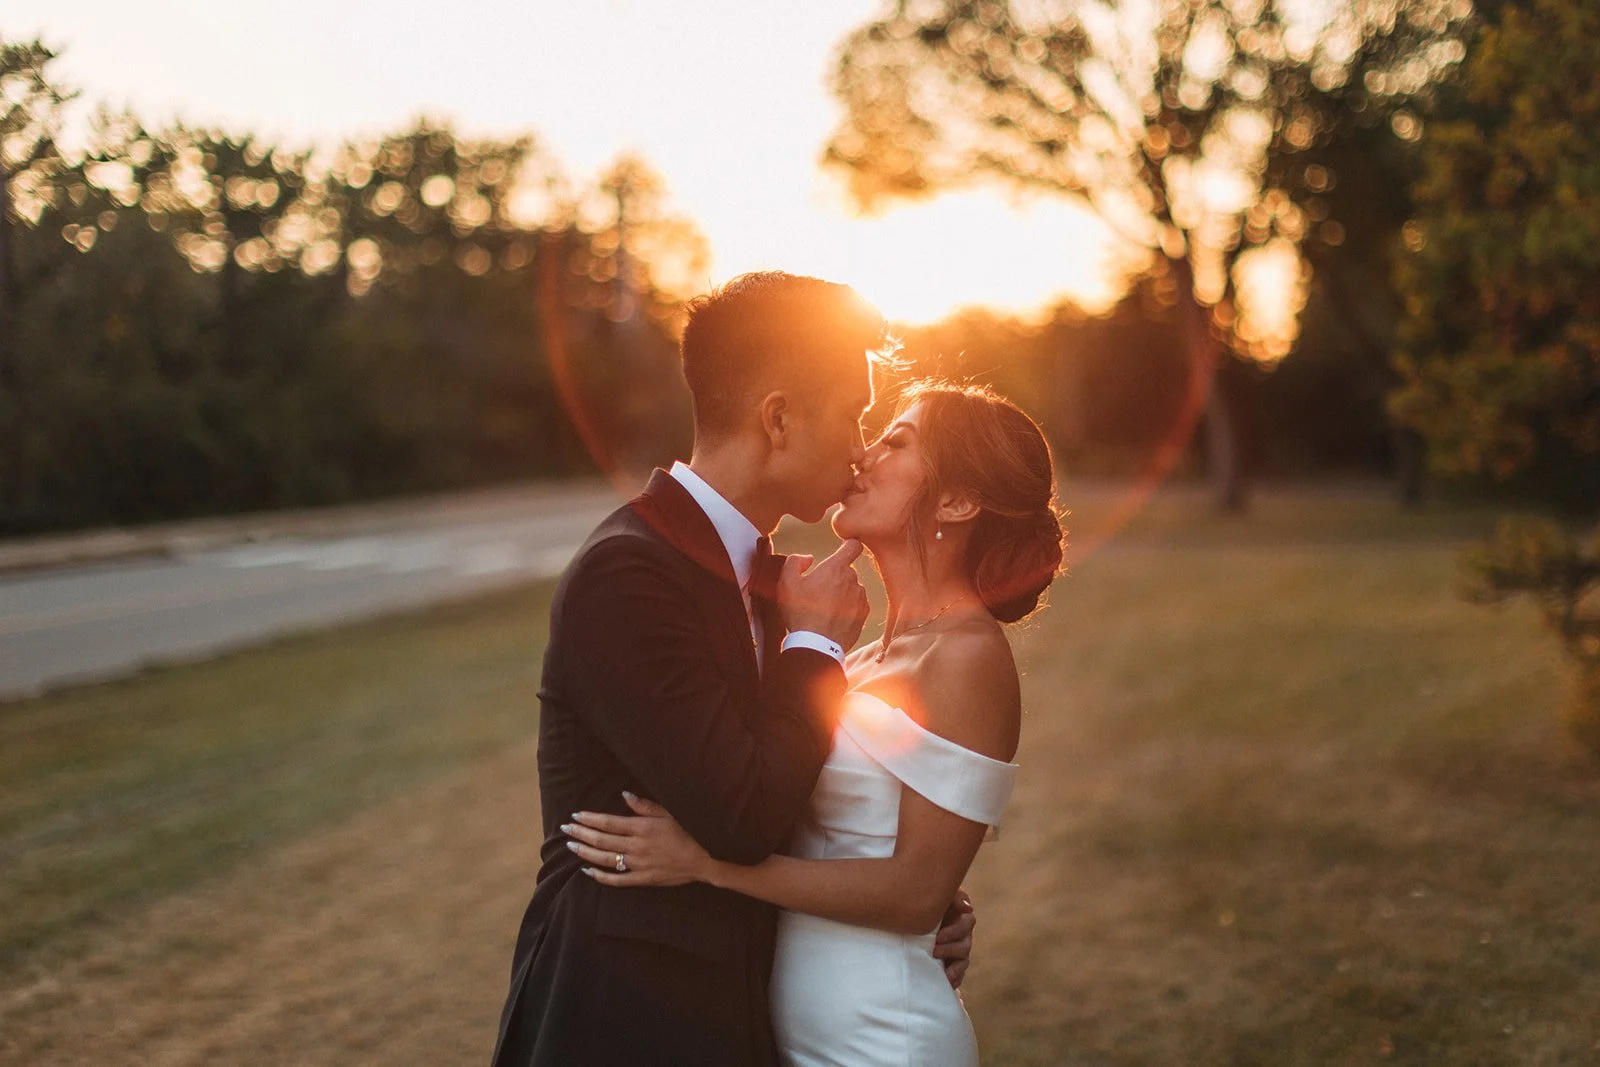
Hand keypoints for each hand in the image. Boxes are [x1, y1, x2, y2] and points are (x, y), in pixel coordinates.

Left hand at [564, 792, 711, 887]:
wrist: (705, 859)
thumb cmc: (689, 831)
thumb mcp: (669, 812)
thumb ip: (644, 805)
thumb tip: (624, 795)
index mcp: (641, 827)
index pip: (608, 823)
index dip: (589, 819)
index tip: (575, 816)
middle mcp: (635, 846)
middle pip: (601, 840)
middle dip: (581, 833)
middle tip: (565, 829)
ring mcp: (638, 864)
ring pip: (604, 860)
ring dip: (585, 853)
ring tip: (571, 846)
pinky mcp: (642, 879)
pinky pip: (616, 880)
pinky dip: (600, 877)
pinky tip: (587, 872)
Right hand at [778, 539, 868, 648]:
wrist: (816, 645)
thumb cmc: (800, 612)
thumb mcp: (786, 582)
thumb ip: (795, 561)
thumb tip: (808, 558)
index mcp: (836, 568)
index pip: (854, 545)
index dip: (848, 545)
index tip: (842, 549)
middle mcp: (853, 580)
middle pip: (847, 570)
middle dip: (835, 576)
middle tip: (818, 591)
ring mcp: (860, 598)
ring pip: (852, 588)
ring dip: (841, 593)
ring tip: (824, 609)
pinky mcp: (863, 615)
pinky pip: (856, 605)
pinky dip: (847, 608)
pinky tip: (832, 619)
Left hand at [932, 888, 974, 988]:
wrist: (913, 915)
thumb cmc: (926, 901)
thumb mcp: (939, 897)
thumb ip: (954, 897)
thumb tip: (968, 907)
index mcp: (962, 917)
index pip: (966, 924)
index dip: (953, 932)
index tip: (937, 937)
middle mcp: (963, 935)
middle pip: (965, 945)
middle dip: (950, 949)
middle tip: (934, 951)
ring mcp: (959, 950)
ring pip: (963, 961)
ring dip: (955, 968)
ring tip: (945, 974)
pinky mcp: (953, 963)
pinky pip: (959, 974)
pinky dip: (956, 979)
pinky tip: (949, 984)